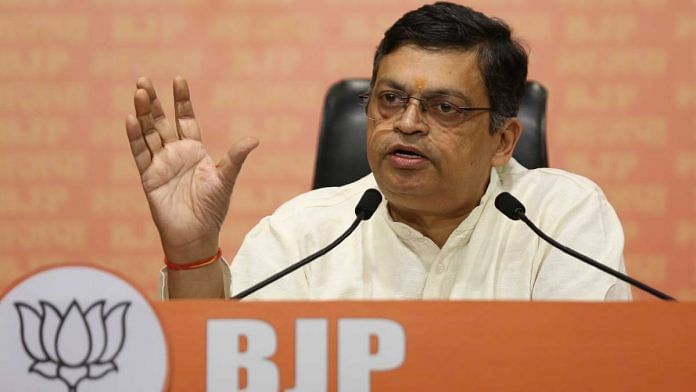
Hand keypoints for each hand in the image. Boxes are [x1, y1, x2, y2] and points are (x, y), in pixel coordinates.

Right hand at [125, 76, 257, 263]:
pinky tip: (130, 119)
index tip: (178, 79)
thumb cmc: (212, 208)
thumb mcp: (226, 179)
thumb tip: (254, 139)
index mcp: (195, 150)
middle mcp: (175, 153)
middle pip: (161, 121)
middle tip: (144, 80)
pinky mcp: (149, 177)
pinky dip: (135, 137)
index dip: (182, 100)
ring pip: (148, 133)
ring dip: (142, 114)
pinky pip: (140, 153)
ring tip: (138, 92)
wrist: (196, 235)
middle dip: (153, 102)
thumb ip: (236, 157)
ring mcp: (161, 164)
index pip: (186, 119)